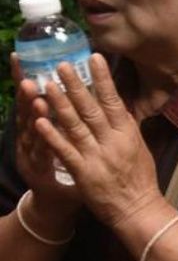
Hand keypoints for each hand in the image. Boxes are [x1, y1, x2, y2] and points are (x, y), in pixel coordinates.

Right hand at [10, 55, 79, 202]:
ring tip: (34, 92)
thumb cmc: (65, 168)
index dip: (26, 77)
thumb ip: (66, 117)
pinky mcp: (39, 171)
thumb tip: (73, 89)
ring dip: (32, 111)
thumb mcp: (65, 140)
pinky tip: (39, 125)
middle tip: (26, 69)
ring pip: (31, 130)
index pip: (32, 98)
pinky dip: (43, 139)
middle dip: (26, 90)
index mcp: (37, 129)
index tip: (22, 55)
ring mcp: (31, 155)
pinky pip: (43, 152)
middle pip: (26, 110)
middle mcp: (29, 139)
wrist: (57, 205)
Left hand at [33, 56, 164, 230]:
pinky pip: (64, 150)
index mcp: (128, 133)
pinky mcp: (83, 172)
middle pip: (91, 109)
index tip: (94, 57)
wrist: (137, 209)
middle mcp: (112, 141)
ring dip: (59, 104)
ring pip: (75, 125)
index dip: (103, 79)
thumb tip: (119, 106)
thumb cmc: (140, 178)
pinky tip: (40, 120)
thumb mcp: (139, 147)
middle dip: (75, 86)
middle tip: (61, 65)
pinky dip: (52, 135)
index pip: (114, 100)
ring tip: (46, 85)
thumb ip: (126, 128)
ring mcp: (97, 156)